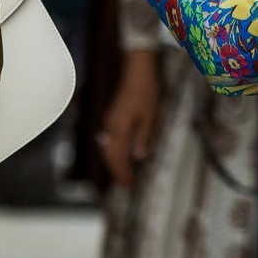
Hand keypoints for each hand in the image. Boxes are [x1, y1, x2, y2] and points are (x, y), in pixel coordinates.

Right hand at [97, 49, 160, 187]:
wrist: (137, 71)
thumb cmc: (146, 91)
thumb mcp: (150, 116)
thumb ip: (143, 137)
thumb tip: (138, 157)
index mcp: (119, 128)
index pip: (118, 157)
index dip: (122, 173)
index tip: (128, 186)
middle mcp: (110, 127)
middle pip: (109, 156)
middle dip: (117, 172)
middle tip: (126, 186)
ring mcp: (109, 122)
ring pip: (107, 149)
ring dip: (114, 163)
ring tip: (123, 175)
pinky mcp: (111, 118)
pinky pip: (109, 141)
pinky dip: (114, 153)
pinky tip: (121, 156)